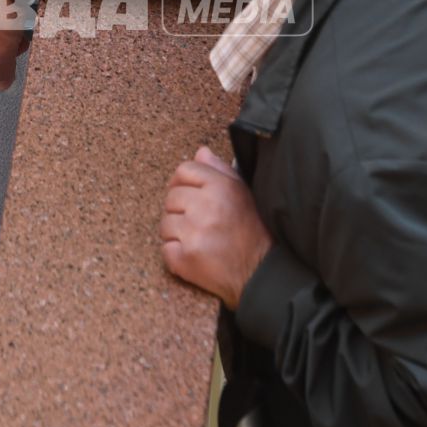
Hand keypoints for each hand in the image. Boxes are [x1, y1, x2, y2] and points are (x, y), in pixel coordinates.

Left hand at [160, 146, 271, 308]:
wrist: (262, 273)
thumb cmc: (254, 232)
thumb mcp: (243, 193)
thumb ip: (220, 170)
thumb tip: (200, 152)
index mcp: (220, 187)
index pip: (184, 170)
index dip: (184, 182)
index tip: (190, 196)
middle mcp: (205, 207)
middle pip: (171, 197)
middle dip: (180, 209)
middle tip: (199, 223)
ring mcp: (194, 234)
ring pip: (165, 223)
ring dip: (177, 233)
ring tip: (200, 240)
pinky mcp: (185, 259)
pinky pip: (165, 249)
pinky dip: (176, 254)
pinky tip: (196, 255)